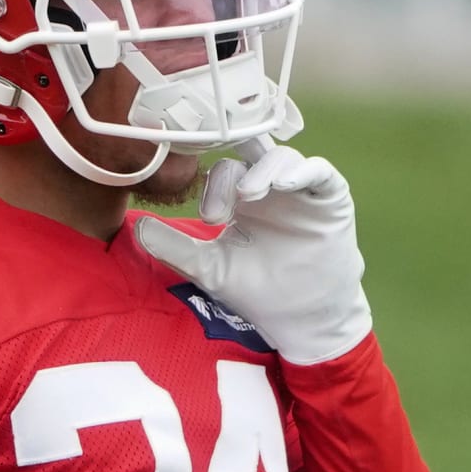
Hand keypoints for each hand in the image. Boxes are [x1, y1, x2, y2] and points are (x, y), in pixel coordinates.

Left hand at [135, 138, 372, 364]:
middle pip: (250, 153)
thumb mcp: (210, 269)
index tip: (210, 217)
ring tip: (252, 194)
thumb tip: (138, 227)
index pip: (224, 170)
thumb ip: (176, 247)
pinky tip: (286, 184)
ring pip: (282, 157)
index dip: (214, 186)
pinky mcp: (331, 198)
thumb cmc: (257, 290)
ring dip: (264, 170)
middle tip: (225, 205)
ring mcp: (302, 190)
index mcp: (241, 197)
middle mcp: (271, 185)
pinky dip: (303, 172)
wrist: (301, 318)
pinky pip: (320, 172)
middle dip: (234, 172)